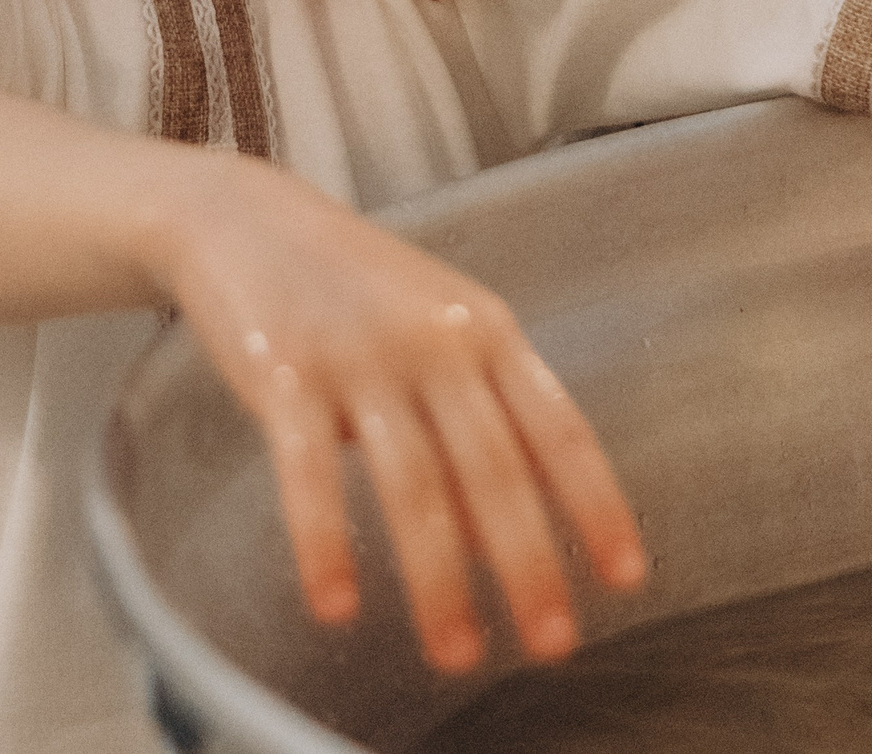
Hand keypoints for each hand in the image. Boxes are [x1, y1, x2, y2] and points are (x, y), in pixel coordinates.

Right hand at [160, 157, 647, 671]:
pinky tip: (337, 606)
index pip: (561, 429)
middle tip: (550, 643)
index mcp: (488, 330)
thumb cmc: (354, 285)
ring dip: (438, 580)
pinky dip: (324, 545)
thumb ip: (477, 411)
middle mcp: (436, 342)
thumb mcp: (437, 327)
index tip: (625, 578)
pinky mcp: (285, 373)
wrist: (247, 219)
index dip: (598, 506)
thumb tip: (507, 529)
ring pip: (414, 484)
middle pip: (495, 469)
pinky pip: (308, 473)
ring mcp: (360, 356)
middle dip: (528, 564)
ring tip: (455, 653)